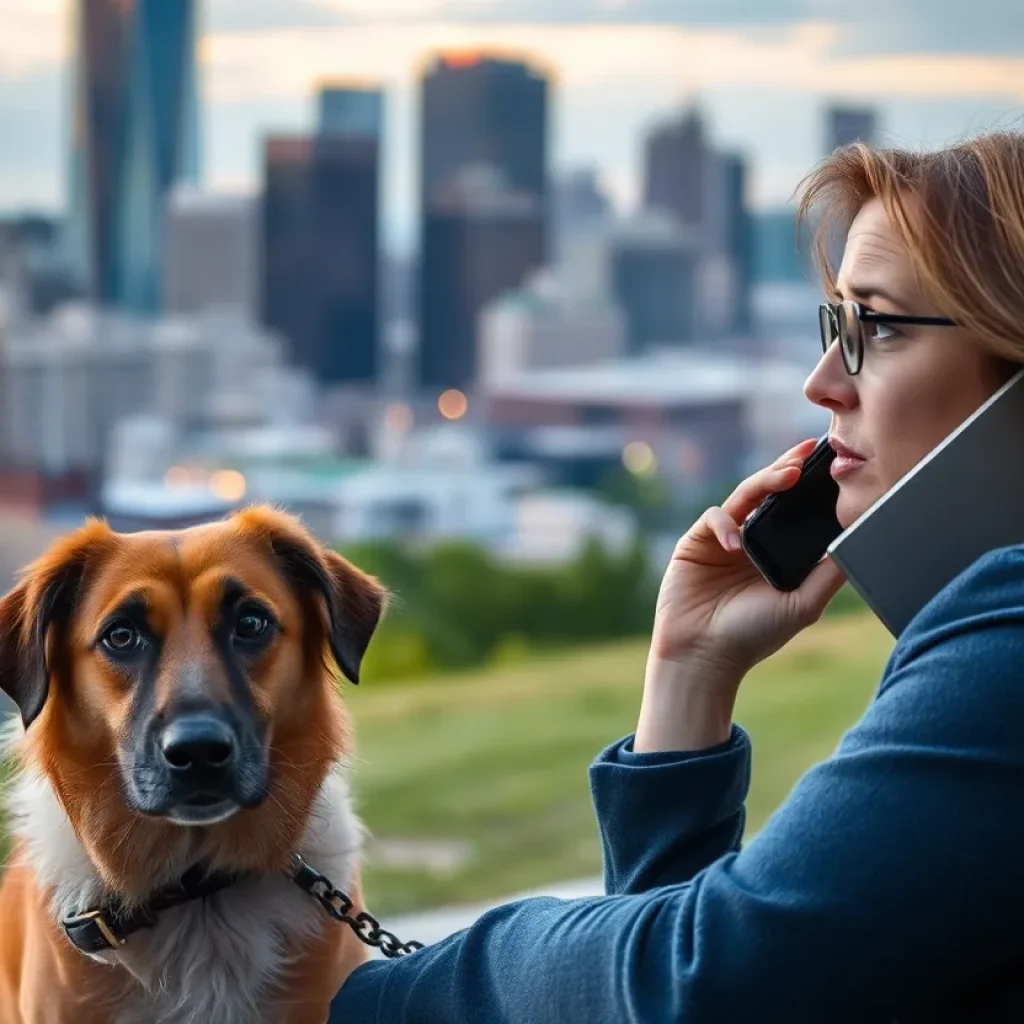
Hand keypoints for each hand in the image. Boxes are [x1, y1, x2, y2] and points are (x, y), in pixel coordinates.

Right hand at [635, 439, 846, 753]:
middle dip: (788, 468)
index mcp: (776, 551)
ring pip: (744, 497)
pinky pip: (714, 518)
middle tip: (809, 452)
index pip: (796, 509)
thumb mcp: (804, 604)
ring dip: (764, 482)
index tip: (834, 465)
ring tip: (786, 476)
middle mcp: (751, 540)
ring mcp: (722, 539)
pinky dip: (726, 525)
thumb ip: (830, 573)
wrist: (704, 657)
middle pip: (770, 493)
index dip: (812, 485)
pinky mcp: (696, 542)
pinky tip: (738, 543)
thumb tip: (862, 539)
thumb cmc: (754, 636)